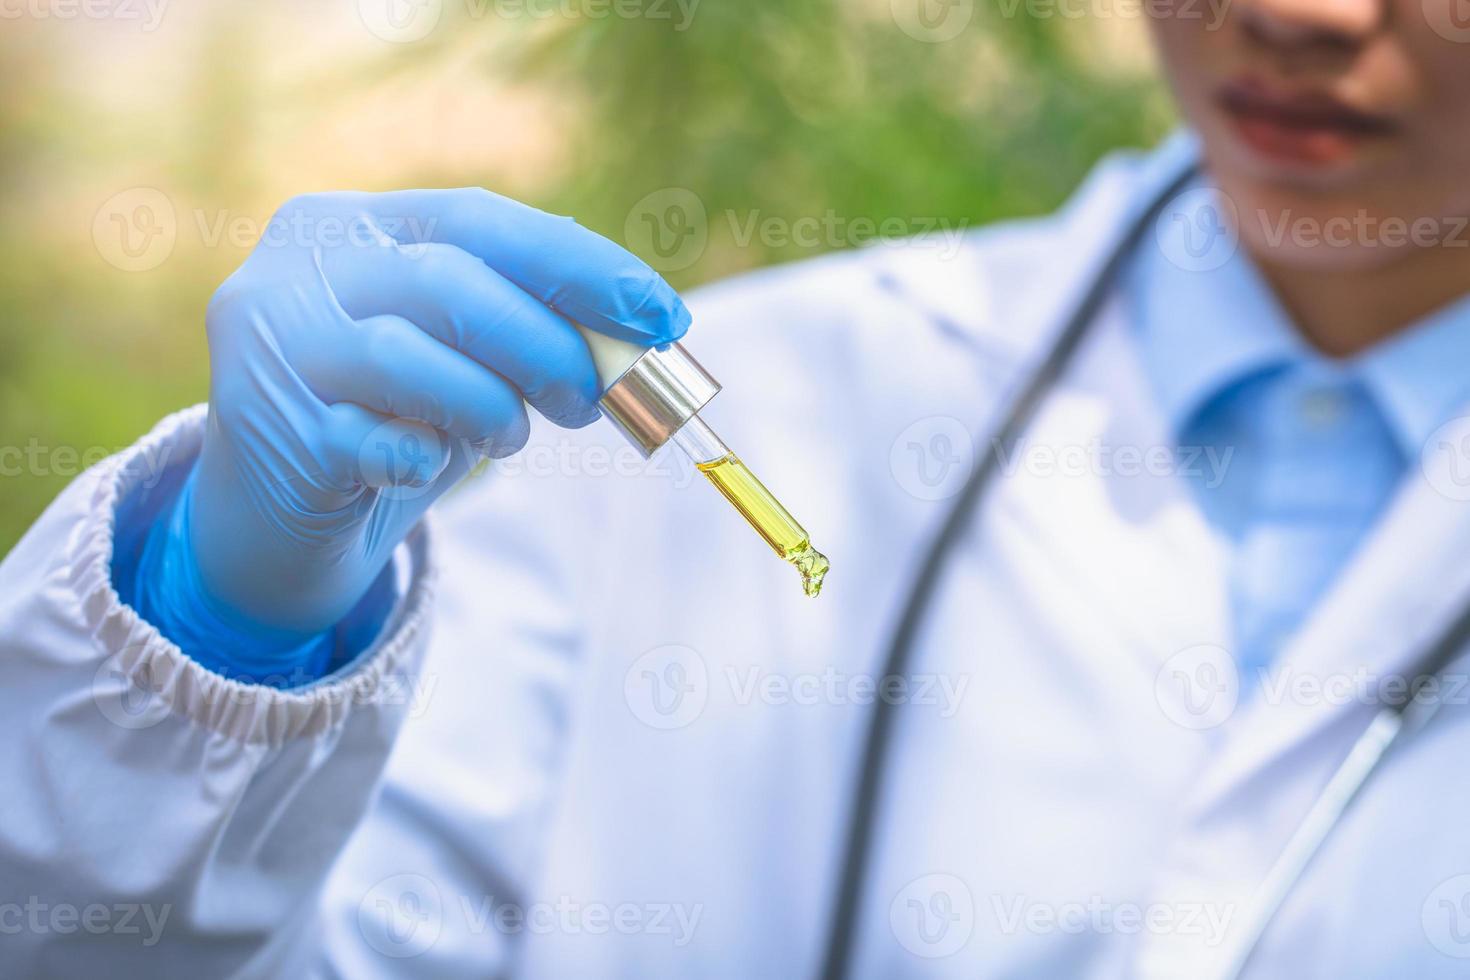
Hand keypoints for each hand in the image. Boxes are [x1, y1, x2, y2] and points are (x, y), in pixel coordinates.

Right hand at [138, 189, 687, 676]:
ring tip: (512, 436)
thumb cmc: (391, 422)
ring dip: (491, 405)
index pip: (478, 220)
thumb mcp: (463, 358)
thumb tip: (649, 328)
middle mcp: (294, 269)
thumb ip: (532, 327)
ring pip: (406, 355)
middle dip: (548, 341)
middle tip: (597, 396)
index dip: (580, 265)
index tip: (663, 315)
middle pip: (447, 280)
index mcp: (347, 223)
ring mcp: (269, 348)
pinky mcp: (270, 433)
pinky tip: (429, 465)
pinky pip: (374, 442)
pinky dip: (424, 456)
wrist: (278, 525)